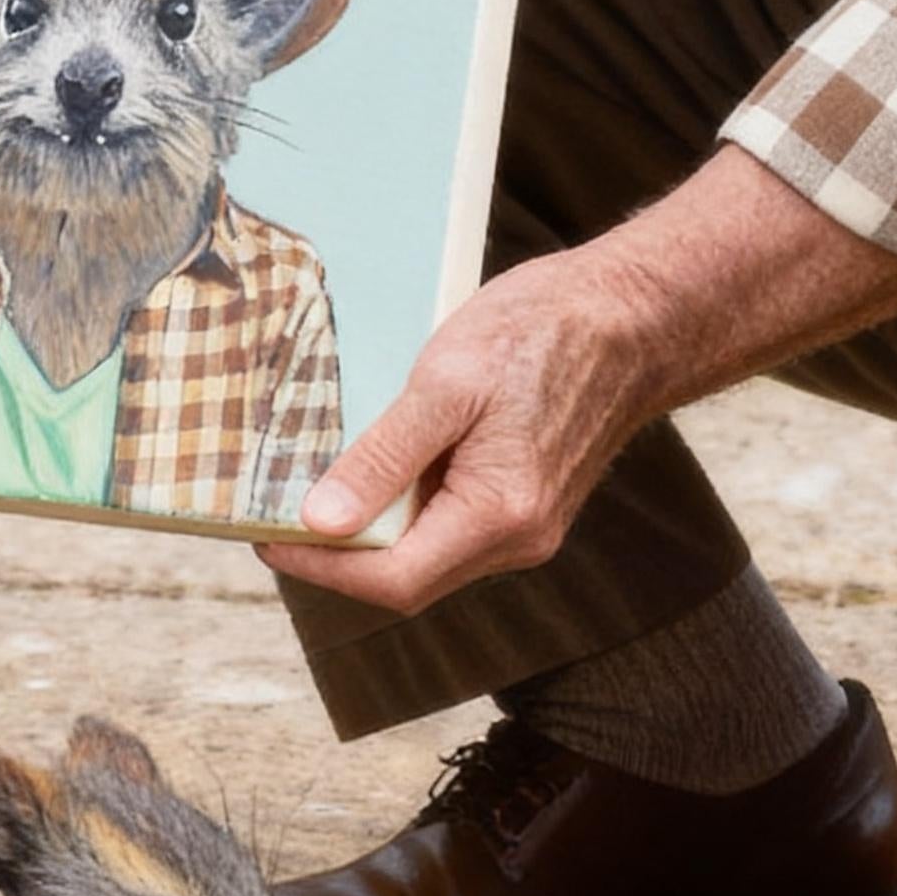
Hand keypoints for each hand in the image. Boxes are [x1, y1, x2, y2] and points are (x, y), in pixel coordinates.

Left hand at [258, 239, 673, 618]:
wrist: (632, 315)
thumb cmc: (543, 332)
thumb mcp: (447, 382)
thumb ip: (384, 458)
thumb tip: (320, 522)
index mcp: (500, 515)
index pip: (392, 580)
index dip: (320, 567)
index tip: (264, 535)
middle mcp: (518, 539)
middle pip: (406, 577)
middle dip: (336, 553)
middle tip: (274, 508)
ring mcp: (528, 526)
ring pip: (427, 554)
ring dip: (369, 530)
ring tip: (311, 484)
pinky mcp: (528, 504)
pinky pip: (451, 526)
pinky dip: (405, 508)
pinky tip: (375, 469)